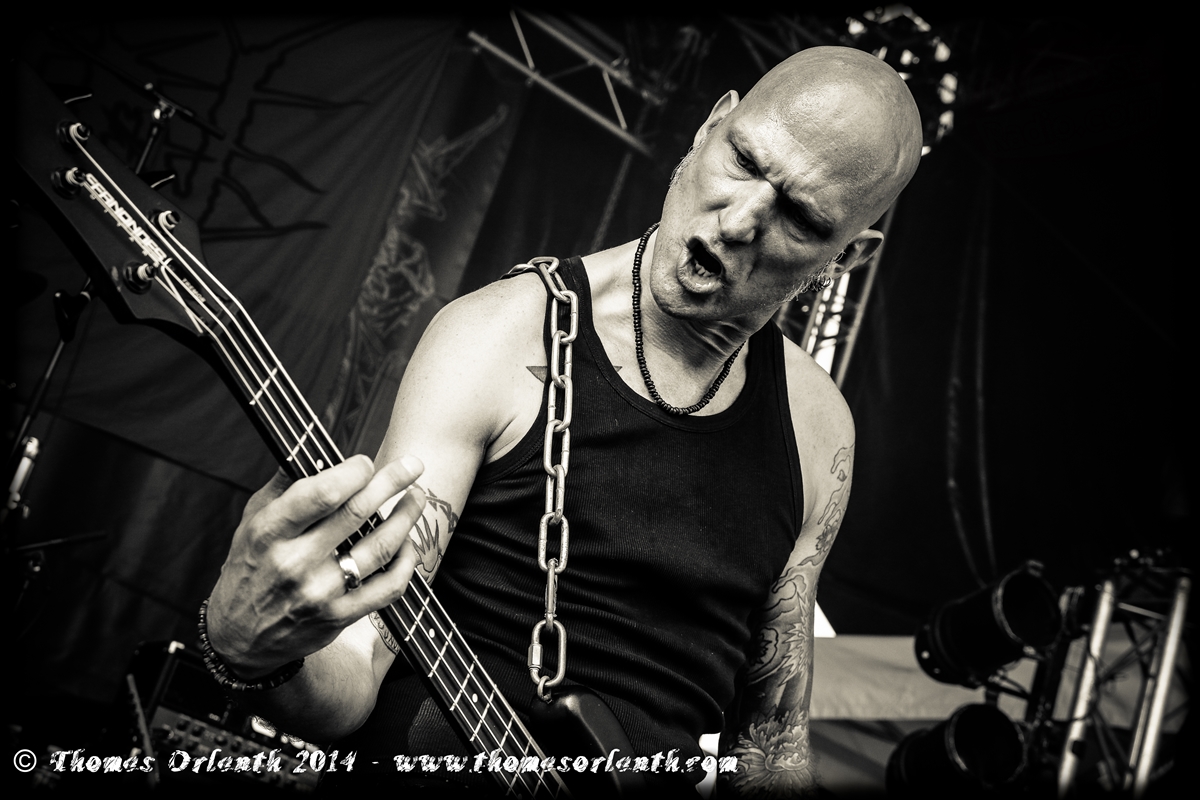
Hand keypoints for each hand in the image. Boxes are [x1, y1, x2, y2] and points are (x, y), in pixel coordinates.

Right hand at [206, 454, 426, 677]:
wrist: (240, 637)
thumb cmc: (249, 568)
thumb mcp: (251, 522)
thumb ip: (284, 486)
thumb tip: (317, 450)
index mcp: (270, 532)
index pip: (322, 493)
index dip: (353, 472)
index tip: (367, 463)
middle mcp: (294, 562)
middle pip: (357, 513)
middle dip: (393, 482)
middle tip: (413, 464)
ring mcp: (319, 593)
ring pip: (381, 547)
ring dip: (406, 516)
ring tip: (415, 497)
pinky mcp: (339, 617)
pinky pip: (388, 587)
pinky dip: (406, 562)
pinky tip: (407, 544)